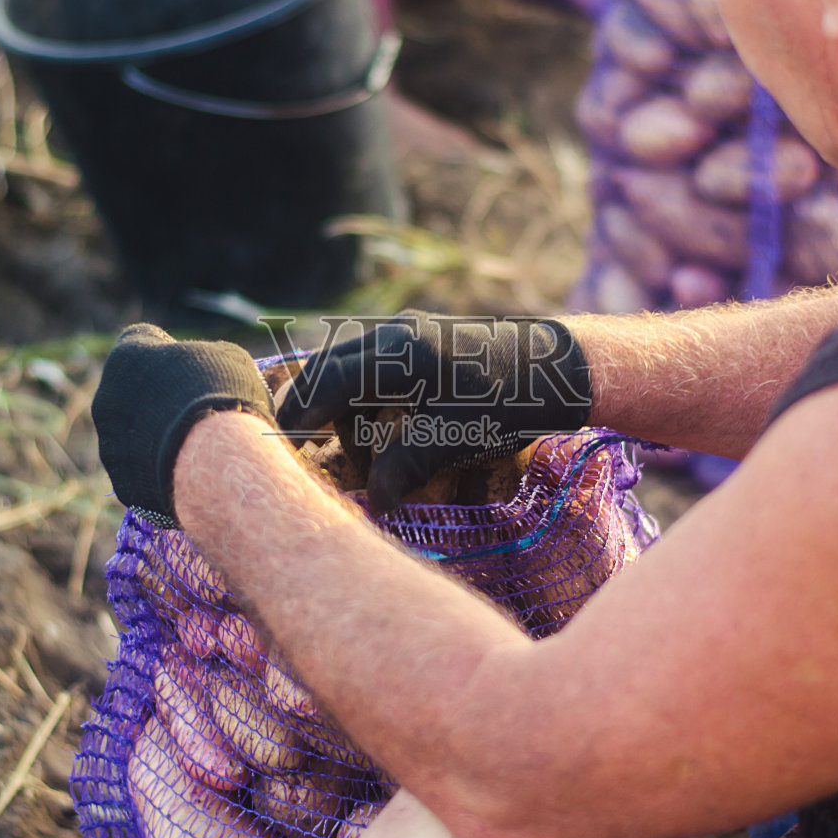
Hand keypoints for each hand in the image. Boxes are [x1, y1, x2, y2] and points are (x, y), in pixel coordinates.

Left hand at [92, 324, 273, 526]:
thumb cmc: (223, 393)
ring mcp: (110, 445)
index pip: (139, 341)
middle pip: (132, 393)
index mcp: (127, 356)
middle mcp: (107, 399)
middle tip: (194, 410)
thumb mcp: (227, 357)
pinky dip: (161, 472)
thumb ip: (206, 358)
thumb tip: (205, 369)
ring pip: (134, 436)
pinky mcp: (122, 483)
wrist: (216, 457)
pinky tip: (191, 472)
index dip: (166, 351)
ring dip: (157, 437)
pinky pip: (142, 473)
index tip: (188, 365)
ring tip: (197, 447)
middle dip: (158, 399)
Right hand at [275, 310, 591, 509]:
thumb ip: (402, 470)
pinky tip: (386, 437)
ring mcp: (409, 333)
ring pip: (352, 372)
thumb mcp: (450, 441)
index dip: (296, 415)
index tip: (278, 444)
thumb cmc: (504, 404)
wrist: (560, 369)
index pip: (324, 381)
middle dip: (312, 411)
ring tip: (365, 464)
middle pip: (328, 369)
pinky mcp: (425, 341)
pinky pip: (376, 370)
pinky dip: (369, 403)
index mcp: (394, 353)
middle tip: (297, 449)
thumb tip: (374, 504)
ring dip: (348, 415)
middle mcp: (394, 334)